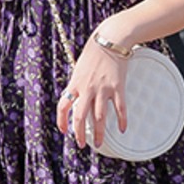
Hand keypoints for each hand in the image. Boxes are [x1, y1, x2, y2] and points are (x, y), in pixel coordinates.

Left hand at [56, 34, 129, 149]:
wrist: (111, 39)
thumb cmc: (95, 51)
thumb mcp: (80, 68)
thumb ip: (78, 83)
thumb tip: (77, 96)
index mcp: (75, 83)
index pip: (63, 106)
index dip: (62, 121)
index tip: (64, 131)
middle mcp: (87, 88)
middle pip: (80, 116)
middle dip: (79, 134)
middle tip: (82, 144)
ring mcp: (103, 89)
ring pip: (99, 117)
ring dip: (98, 133)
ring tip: (98, 143)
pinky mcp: (117, 87)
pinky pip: (119, 108)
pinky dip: (121, 120)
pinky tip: (122, 129)